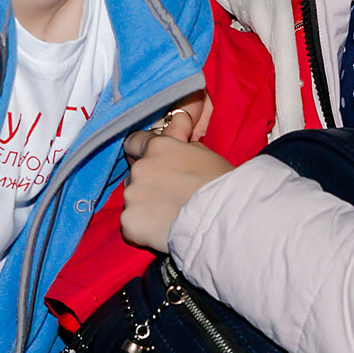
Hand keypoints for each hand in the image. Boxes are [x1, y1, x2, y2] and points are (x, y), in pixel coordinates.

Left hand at [119, 102, 232, 252]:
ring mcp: (132, 196)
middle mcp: (139, 168)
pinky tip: (163, 233)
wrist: (223, 222)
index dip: (141, 154)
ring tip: (170, 218)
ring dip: (145, 208)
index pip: (134, 143)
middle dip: (148, 184)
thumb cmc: (221, 186)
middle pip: (134, 175)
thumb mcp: (204, 153)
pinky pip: (131, 226)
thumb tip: (178, 119)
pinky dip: (143, 230)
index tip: (152, 166)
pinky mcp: (129, 222)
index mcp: (157, 147)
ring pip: (132, 201)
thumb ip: (182, 138)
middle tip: (171, 198)